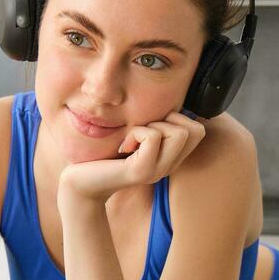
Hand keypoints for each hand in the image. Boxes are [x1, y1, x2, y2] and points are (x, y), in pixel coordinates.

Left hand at [58, 110, 206, 203]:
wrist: (80, 182)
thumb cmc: (104, 153)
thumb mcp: (135, 135)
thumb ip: (154, 123)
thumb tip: (169, 97)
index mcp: (170, 158)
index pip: (199, 130)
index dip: (179, 118)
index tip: (151, 126)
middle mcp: (169, 166)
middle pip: (195, 129)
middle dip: (168, 120)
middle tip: (142, 131)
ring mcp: (158, 171)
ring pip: (179, 133)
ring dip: (153, 125)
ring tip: (132, 138)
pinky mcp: (142, 171)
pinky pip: (154, 137)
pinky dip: (137, 132)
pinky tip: (123, 145)